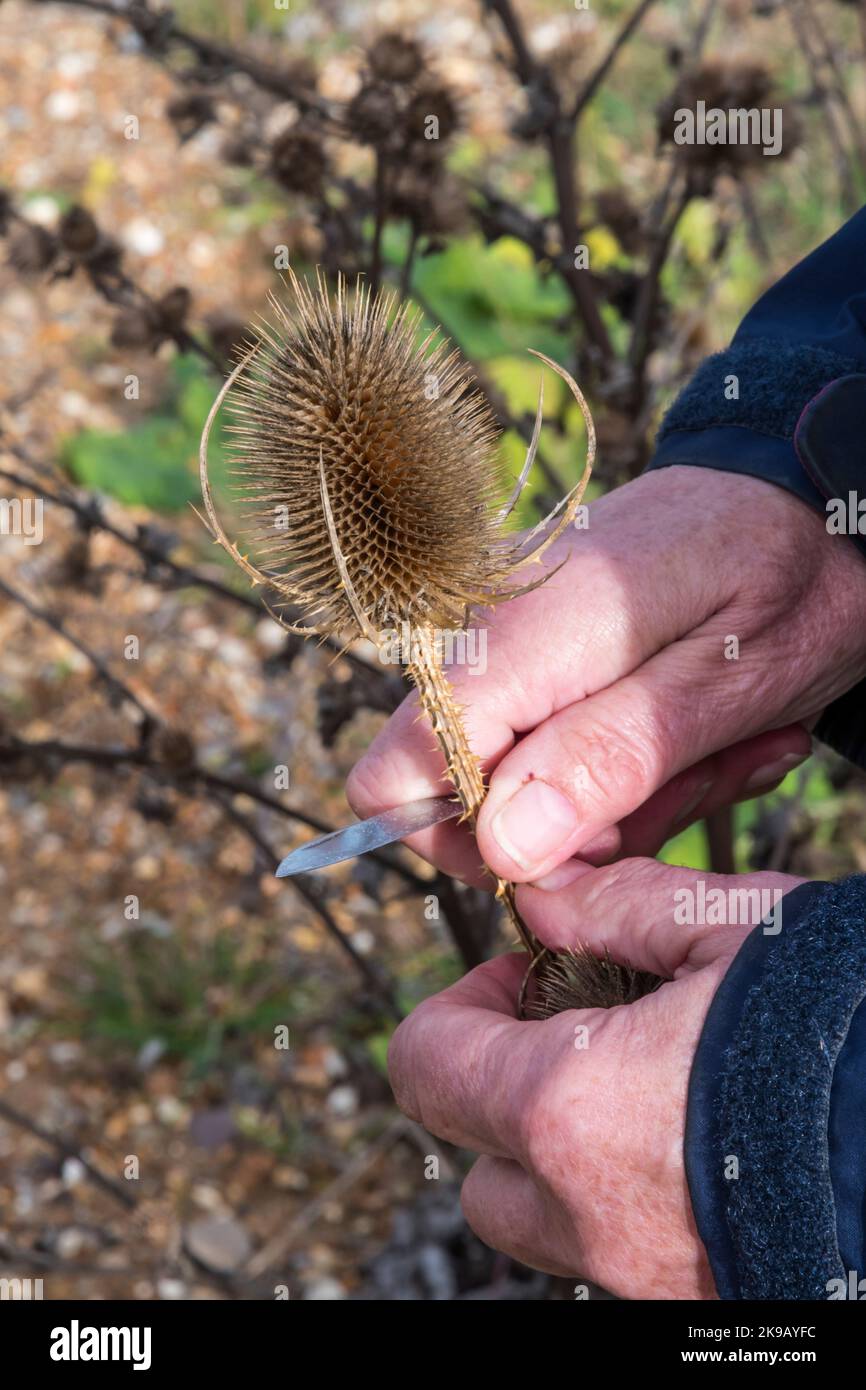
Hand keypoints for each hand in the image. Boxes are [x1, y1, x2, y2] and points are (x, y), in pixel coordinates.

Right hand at [348, 466, 865, 884]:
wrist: (803, 485)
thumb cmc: (793, 572)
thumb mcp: (730, 682)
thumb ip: (613, 757)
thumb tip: (504, 848)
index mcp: (523, 637)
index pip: (403, 775)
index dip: (484, 845)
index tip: (593, 844)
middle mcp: (488, 630)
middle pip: (461, 791)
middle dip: (580, 827)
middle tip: (693, 787)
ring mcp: (505, 634)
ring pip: (513, 776)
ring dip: (620, 796)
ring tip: (719, 750)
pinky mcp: (530, 643)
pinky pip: (544, 737)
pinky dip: (622, 758)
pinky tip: (700, 731)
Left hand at [388, 858, 803, 1297]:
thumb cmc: (851, 1033)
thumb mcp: (740, 927)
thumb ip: (621, 906)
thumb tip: (547, 901)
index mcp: (571, 1111)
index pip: (428, 1069)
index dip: (457, 1010)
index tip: (518, 980)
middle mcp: (591, 1217)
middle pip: (478, 1171)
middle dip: (500, 1094)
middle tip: (571, 1033)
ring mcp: (645, 1279)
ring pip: (546, 1226)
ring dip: (561, 1156)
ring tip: (643, 1086)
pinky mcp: (698, 1304)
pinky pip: (619, 1255)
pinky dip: (626, 1199)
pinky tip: (696, 1139)